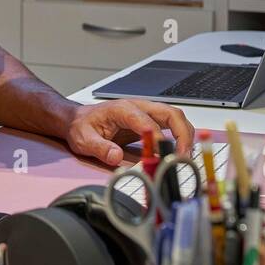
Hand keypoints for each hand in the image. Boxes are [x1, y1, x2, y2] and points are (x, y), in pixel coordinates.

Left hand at [63, 100, 194, 167]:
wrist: (79, 120)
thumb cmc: (82, 126)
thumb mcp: (83, 139)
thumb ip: (99, 148)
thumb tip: (116, 157)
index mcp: (122, 109)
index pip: (147, 121)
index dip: (157, 139)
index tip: (162, 156)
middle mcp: (138, 108)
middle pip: (171, 113)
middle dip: (182, 134)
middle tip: (183, 156)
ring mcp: (146, 113)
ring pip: (175, 118)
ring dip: (184, 135)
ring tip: (184, 156)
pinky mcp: (149, 121)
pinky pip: (171, 125)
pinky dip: (180, 136)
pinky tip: (179, 152)